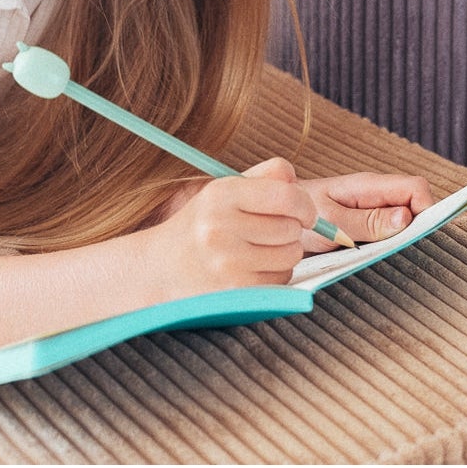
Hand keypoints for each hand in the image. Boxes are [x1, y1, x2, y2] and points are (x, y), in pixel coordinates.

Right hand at [149, 157, 317, 296]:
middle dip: (290, 228)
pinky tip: (252, 268)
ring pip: (291, 254)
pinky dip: (275, 273)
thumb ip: (262, 177)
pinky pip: (282, 278)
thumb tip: (296, 180)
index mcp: (220, 195)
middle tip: (269, 231)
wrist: (162, 268)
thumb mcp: (223, 191)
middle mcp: (221, 228)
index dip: (304, 205)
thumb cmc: (201, 225)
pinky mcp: (237, 290)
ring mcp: (228, 263)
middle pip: (292, 227)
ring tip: (258, 249)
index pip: (287, 196)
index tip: (303, 212)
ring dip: (284, 252)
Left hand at [298, 172, 434, 251]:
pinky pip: (390, 236)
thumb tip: (405, 218)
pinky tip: (376, 259)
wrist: (275, 218)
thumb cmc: (300, 215)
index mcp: (369, 187)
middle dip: (417, 229)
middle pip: (416, 206)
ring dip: (402, 241)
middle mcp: (376, 197)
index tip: (416, 235)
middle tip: (397, 250)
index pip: (416, 187)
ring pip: (405, 224)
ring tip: (382, 256)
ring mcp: (373, 213)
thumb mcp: (331, 220)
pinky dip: (390, 248)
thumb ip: (367, 221)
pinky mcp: (367, 229)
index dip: (426, 209)